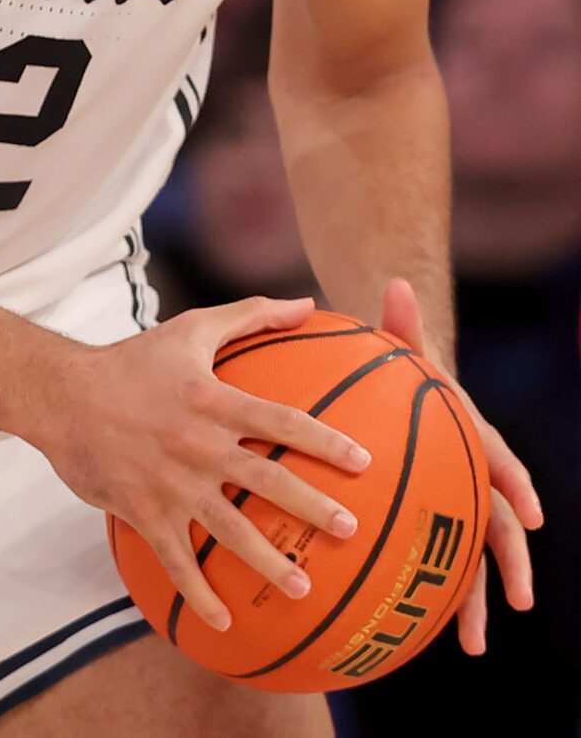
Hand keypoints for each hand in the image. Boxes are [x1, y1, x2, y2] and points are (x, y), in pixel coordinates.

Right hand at [36, 296, 371, 631]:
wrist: (59, 394)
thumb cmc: (130, 360)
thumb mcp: (189, 330)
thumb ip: (250, 316)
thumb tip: (305, 304)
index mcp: (212, 400)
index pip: (281, 422)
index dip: (325, 441)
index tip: (364, 463)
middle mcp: (197, 444)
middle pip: (266, 480)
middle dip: (313, 507)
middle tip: (351, 530)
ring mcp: (170, 482)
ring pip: (227, 528)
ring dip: (267, 561)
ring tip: (302, 588)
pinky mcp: (143, 511)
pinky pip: (175, 559)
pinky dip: (198, 592)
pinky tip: (222, 622)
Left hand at [379, 277, 541, 653]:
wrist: (400, 395)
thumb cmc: (400, 372)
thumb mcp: (399, 349)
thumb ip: (398, 325)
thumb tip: (393, 283)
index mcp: (473, 439)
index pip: (502, 462)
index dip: (518, 485)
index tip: (535, 514)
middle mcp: (473, 478)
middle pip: (499, 525)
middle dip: (512, 564)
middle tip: (518, 604)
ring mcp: (455, 506)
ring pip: (471, 559)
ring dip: (473, 602)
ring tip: (469, 645)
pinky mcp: (429, 524)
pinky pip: (432, 564)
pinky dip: (427, 598)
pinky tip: (411, 636)